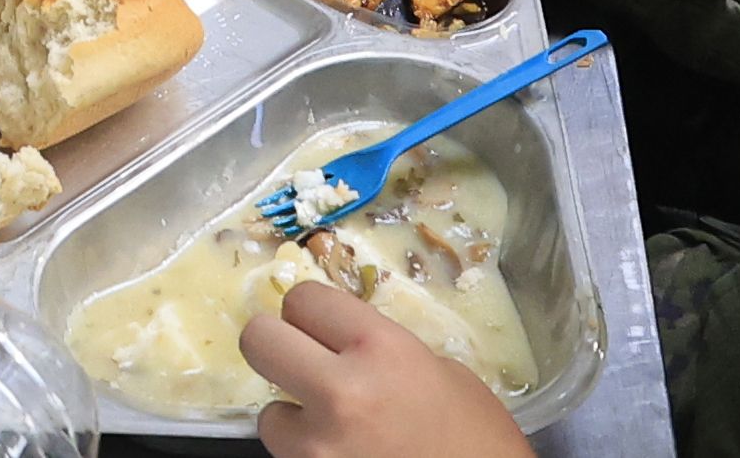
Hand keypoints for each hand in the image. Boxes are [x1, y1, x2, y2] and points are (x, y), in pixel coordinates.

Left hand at [238, 287, 536, 457]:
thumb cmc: (480, 441)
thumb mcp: (444, 375)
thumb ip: (385, 351)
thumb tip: (341, 344)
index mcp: (380, 350)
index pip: (303, 299)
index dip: (311, 314)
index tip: (321, 328)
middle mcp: (340, 393)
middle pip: (259, 341)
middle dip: (278, 349)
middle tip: (304, 363)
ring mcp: (321, 448)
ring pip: (268, 415)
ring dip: (295, 419)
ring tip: (337, 431)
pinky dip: (309, 456)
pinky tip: (346, 457)